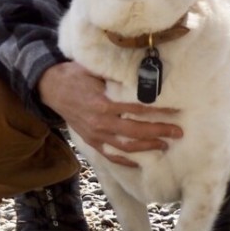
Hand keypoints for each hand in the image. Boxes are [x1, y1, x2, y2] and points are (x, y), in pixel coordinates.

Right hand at [38, 61, 182, 167]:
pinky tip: (141, 160)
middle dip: (159, 132)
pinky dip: (127, 159)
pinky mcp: (91, 140)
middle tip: (178, 132)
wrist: (51, 87)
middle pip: (135, 131)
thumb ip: (117, 76)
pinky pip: (111, 154)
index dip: (158, 111)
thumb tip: (144, 75)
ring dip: (147, 147)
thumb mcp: (96, 70)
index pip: (137, 109)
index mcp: (103, 102)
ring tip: (165, 145)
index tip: (175, 111)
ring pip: (126, 146)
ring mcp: (95, 134)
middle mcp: (100, 122)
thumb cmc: (76, 75)